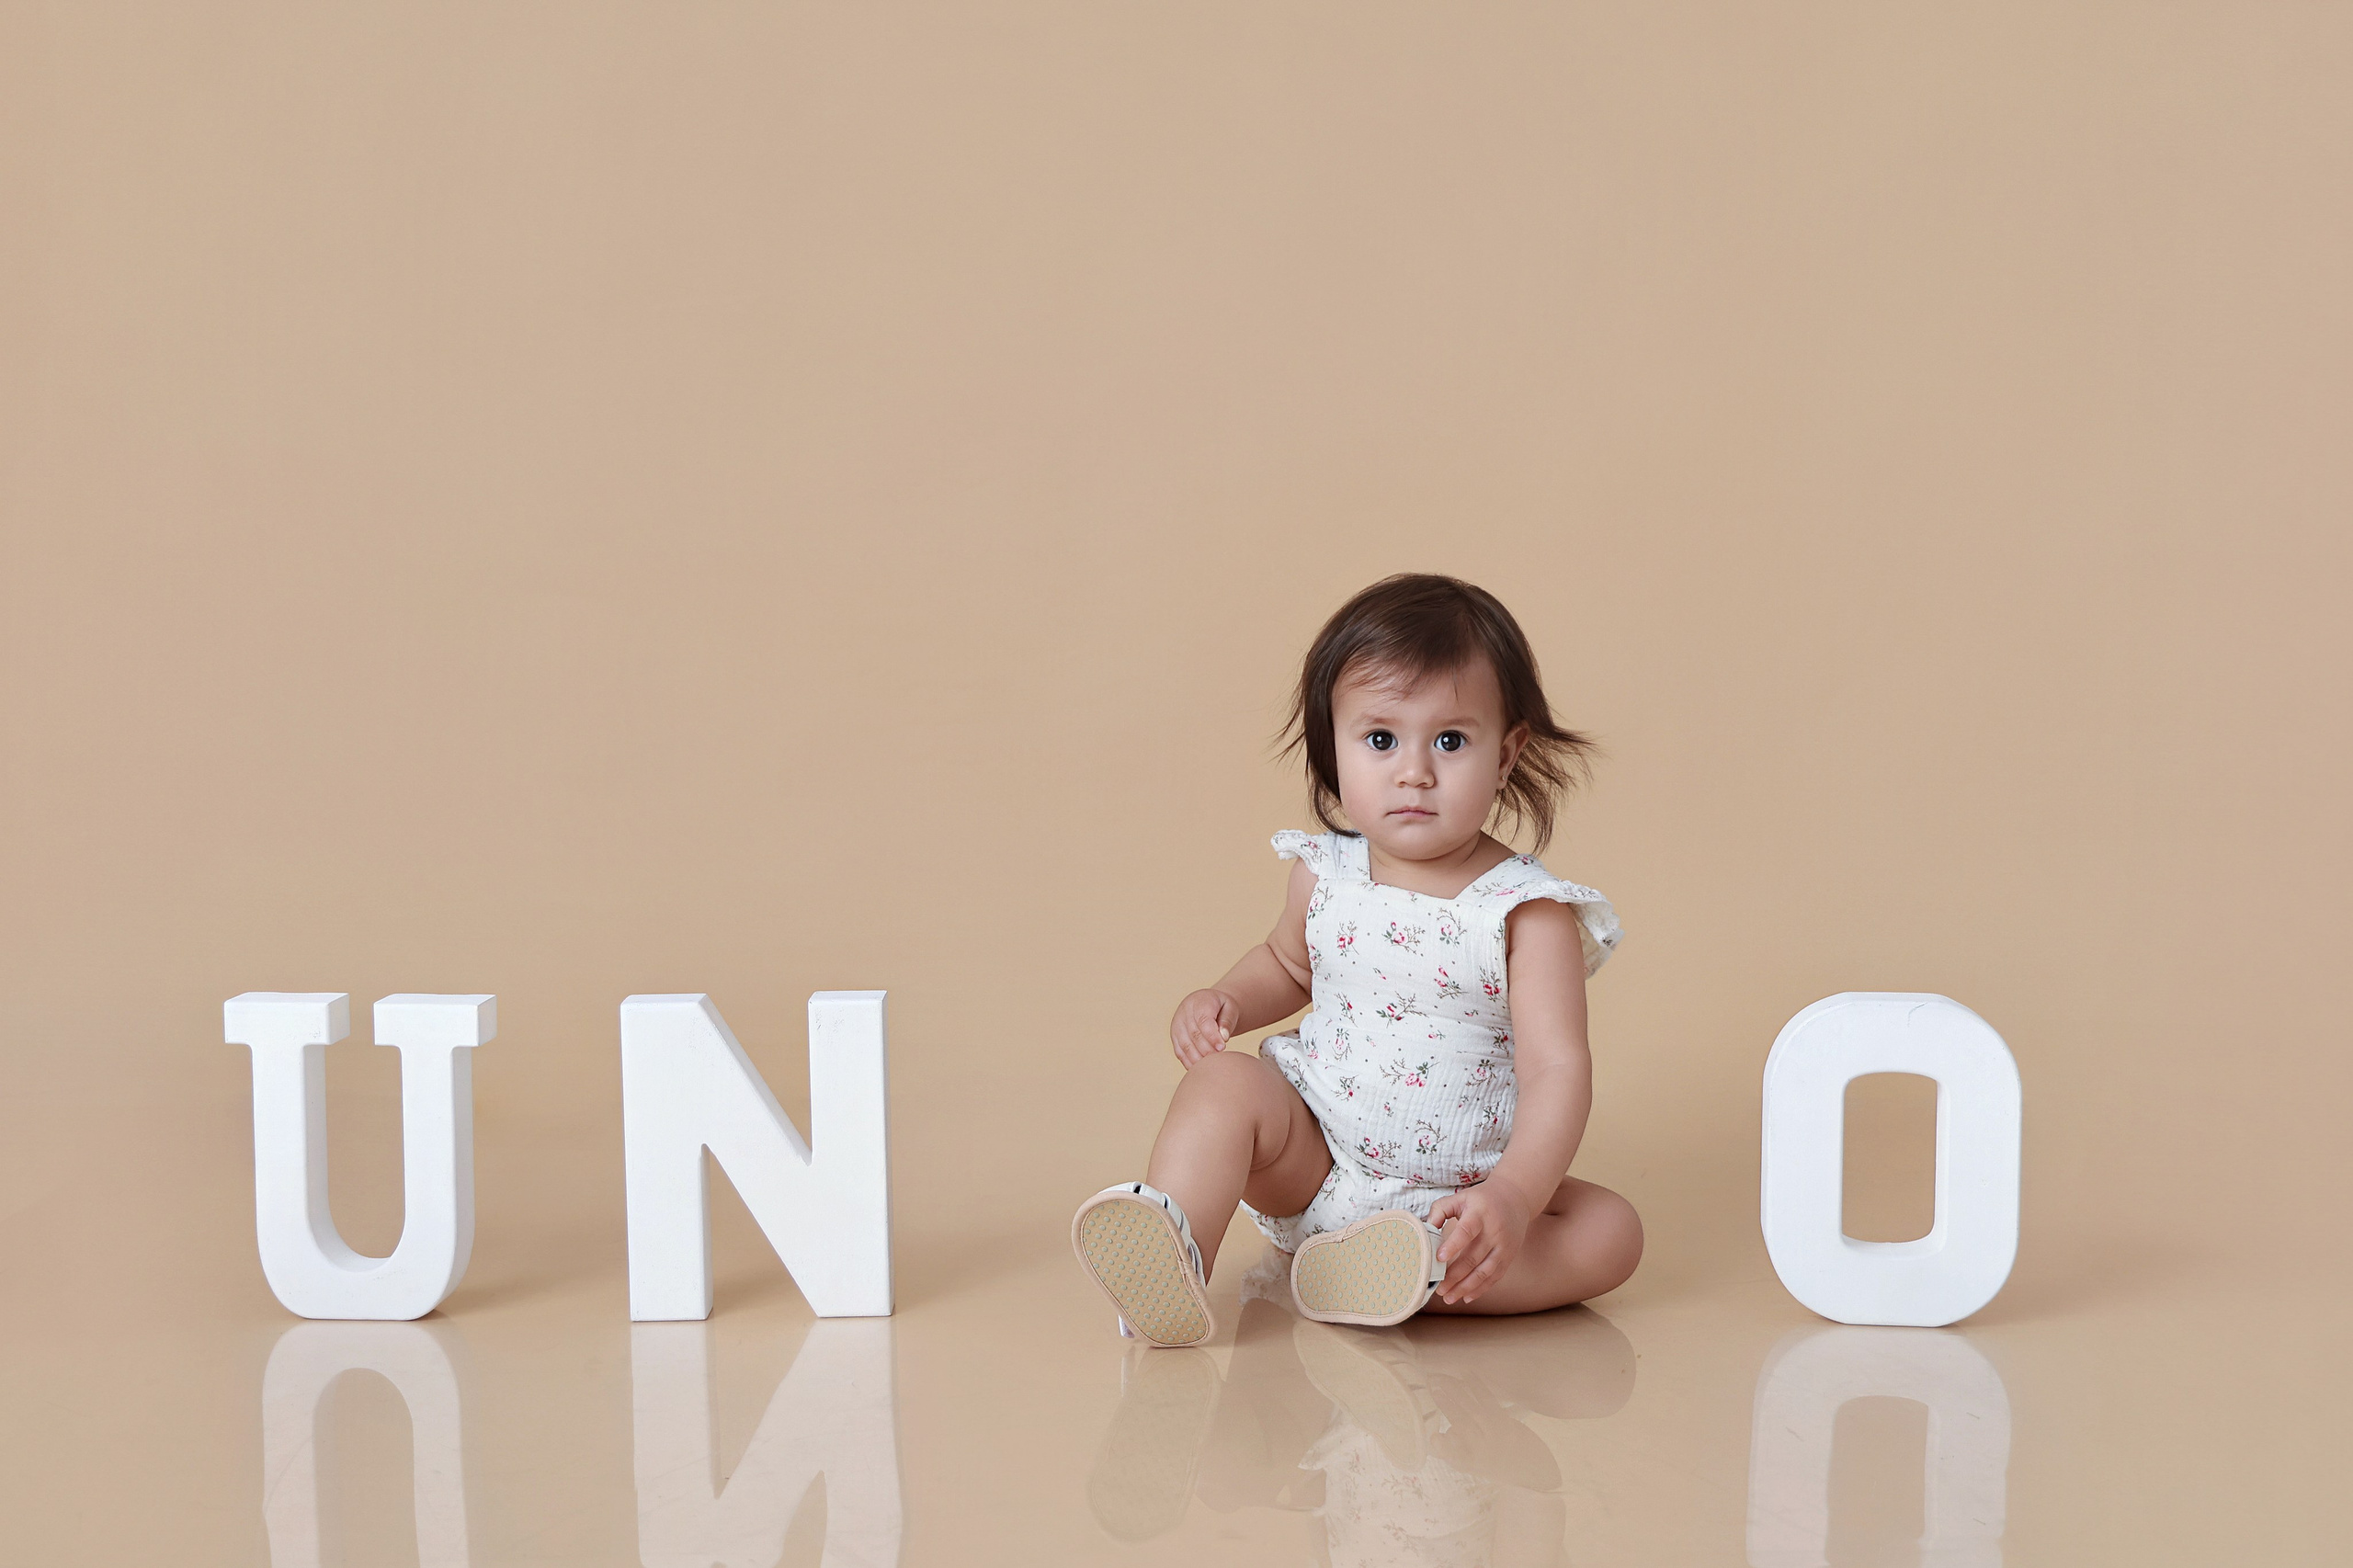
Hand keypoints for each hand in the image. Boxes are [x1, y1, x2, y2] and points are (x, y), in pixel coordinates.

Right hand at [1170, 989, 1241, 1067]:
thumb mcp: (1230, 1008)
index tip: (1222, 1047)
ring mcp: (1177, 1025)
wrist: (1206, 1003)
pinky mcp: (1174, 1036)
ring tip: (1212, 1066)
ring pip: (1185, 1046)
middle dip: (1207, 1050)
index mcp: (1199, 1001)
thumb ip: (1227, 1021)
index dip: (1212, 1036)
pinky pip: (1180, 1052)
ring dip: (1198, 1059)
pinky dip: (1189, 1062)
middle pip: (1194, 1035)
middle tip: (1219, 1059)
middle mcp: (1184, 1012)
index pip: (1203, 1021)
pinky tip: (1200, 1068)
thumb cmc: (1221, 1007)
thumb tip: (1224, 1037)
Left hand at [1425, 1178, 1534, 1304]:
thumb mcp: (1460, 1196)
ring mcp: (1504, 1246)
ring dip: (1466, 1287)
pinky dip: (1481, 1289)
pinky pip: (1495, 1276)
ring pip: (1484, 1272)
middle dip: (1454, 1276)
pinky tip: (1467, 1297)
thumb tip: (1425, 1229)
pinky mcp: (1509, 1256)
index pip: (1466, 1231)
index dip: (1453, 1245)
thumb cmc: (1482, 1199)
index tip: (1439, 1258)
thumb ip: (1440, 1210)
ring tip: (1449, 1297)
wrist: (1516, 1198)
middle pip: (1473, 1258)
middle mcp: (1494, 1231)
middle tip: (1438, 1288)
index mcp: (1480, 1214)